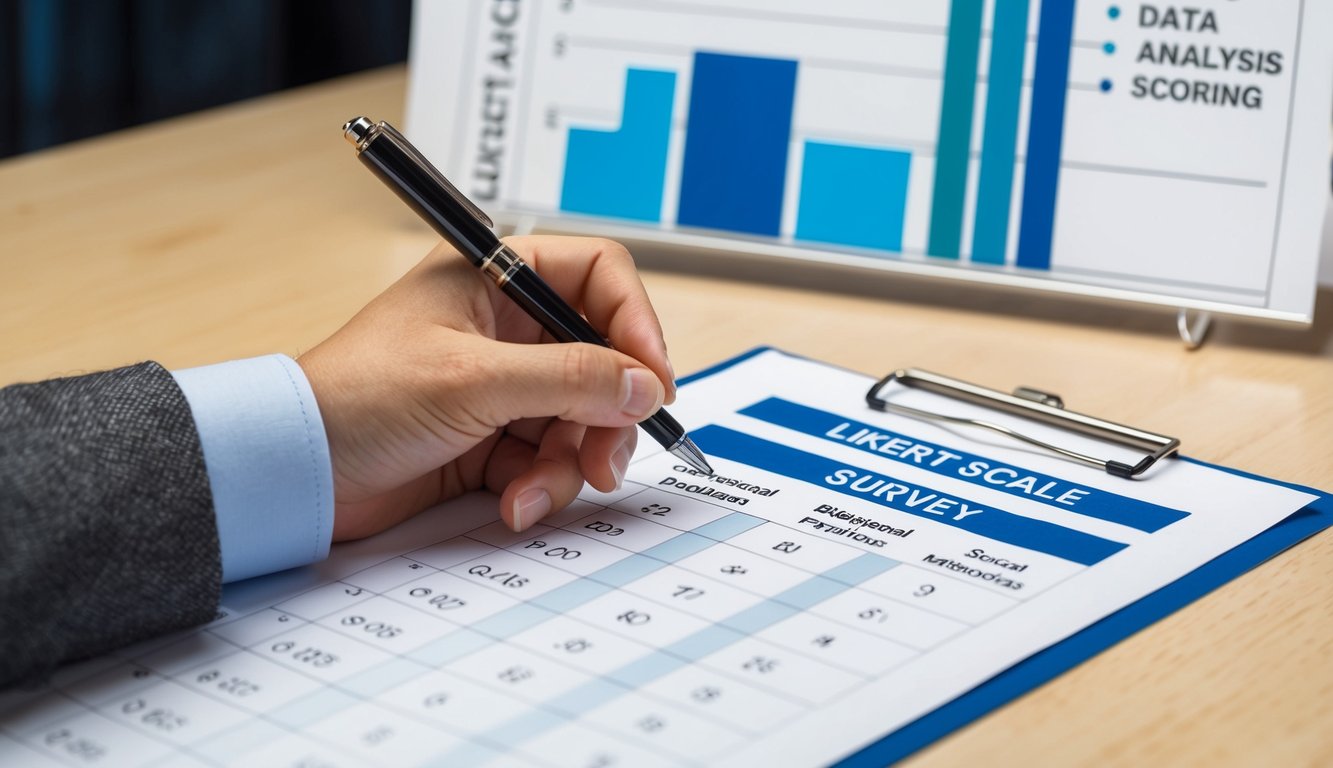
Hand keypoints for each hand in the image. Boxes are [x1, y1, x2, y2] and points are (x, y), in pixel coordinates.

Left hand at [297, 236, 675, 540]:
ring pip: (581, 418)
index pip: (598, 276)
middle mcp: (505, 327)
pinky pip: (548, 460)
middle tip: (606, 459)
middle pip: (601, 359)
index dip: (635, 324)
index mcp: (495, 280)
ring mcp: (501, 386)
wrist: (295, 471)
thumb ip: (568, 378)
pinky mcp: (491, 440)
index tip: (651, 381)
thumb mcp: (473, 380)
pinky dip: (540, 487)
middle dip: (608, 415)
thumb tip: (644, 385)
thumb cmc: (358, 397)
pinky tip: (511, 505)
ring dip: (571, 462)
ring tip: (536, 492)